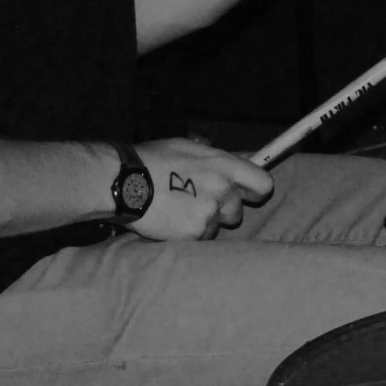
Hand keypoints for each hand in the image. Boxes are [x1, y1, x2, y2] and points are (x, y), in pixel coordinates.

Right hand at [124, 138, 272, 241]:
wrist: (122, 182)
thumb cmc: (151, 160)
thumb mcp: (187, 147)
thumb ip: (219, 156)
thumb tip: (247, 156)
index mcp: (223, 165)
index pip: (262, 184)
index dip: (256, 191)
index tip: (248, 194)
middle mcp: (221, 189)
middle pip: (238, 210)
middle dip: (223, 210)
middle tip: (198, 203)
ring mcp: (208, 213)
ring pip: (217, 226)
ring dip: (203, 223)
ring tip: (178, 210)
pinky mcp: (194, 233)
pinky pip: (199, 238)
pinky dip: (187, 233)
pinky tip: (170, 220)